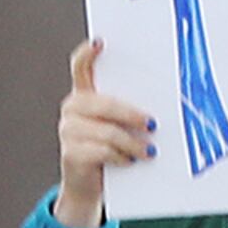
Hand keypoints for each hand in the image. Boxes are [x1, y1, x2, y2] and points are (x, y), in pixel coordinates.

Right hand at [54, 37, 153, 227]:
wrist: (91, 185)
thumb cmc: (112, 149)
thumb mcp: (120, 125)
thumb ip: (129, 109)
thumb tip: (159, 107)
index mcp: (84, 94)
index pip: (81, 67)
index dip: (87, 54)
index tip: (100, 43)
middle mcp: (72, 109)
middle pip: (104, 103)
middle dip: (131, 114)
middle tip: (152, 124)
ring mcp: (68, 131)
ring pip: (108, 131)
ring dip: (132, 143)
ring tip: (148, 151)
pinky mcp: (70, 154)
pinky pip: (103, 151)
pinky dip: (121, 157)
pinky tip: (130, 160)